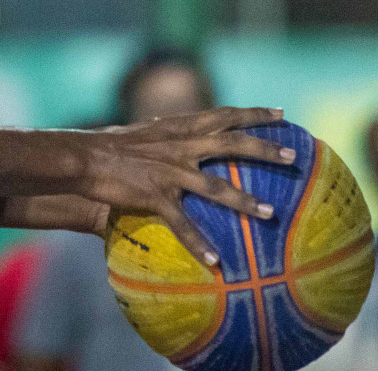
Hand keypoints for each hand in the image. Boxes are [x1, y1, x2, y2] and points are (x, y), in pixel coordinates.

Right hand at [81, 106, 292, 266]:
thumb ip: (172, 135)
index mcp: (180, 126)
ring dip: (244, 201)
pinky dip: (199, 244)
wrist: (84, 157)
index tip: (281, 115)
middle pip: (232, 144)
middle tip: (294, 158)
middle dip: (265, 151)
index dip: (254, 114)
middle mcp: (181, 145)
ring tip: (269, 213)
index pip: (225, 114)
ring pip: (216, 186)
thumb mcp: (149, 131)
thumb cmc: (113, 145)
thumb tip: (190, 137)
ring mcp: (170, 171)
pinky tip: (215, 263)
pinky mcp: (156, 195)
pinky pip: (182, 223)